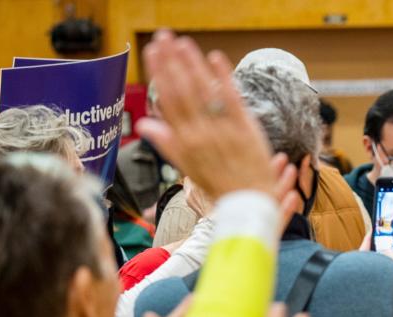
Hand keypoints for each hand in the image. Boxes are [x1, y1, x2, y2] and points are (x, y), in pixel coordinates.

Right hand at [136, 30, 300, 222]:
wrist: (249, 202)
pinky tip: (215, 58)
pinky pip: (232, 100)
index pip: (168, 101)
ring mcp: (223, 131)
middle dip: (172, 62)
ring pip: (204, 92)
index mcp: (185, 142)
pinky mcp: (245, 129)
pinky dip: (223, 79)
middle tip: (163, 37)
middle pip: (183, 91)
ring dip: (193, 64)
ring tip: (183, 42)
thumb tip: (143, 125)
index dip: (160, 75)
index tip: (152, 52)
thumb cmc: (219, 184)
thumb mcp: (188, 167)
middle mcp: (201, 134)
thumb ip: (167, 143)